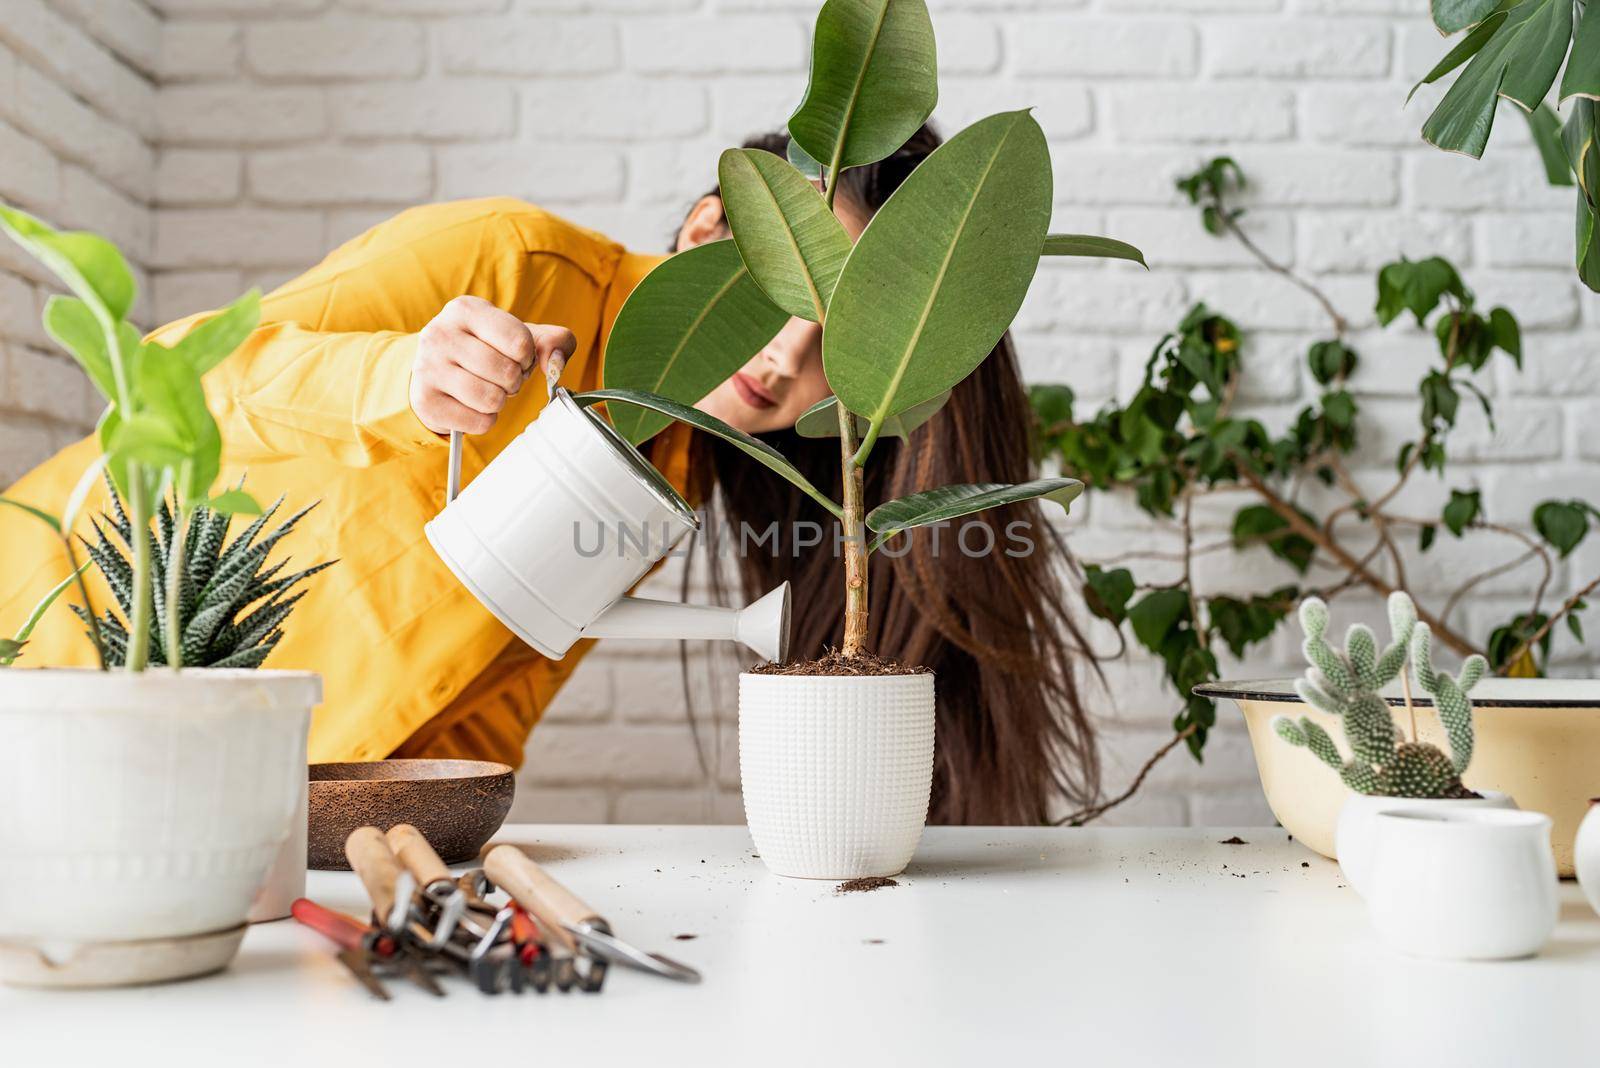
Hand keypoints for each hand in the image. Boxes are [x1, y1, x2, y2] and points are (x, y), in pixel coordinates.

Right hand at [409, 295, 574, 434]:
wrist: (433, 371)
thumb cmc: (485, 349)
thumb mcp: (518, 335)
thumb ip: (554, 341)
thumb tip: (555, 363)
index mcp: (466, 309)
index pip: (520, 341)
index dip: (528, 358)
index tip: (517, 358)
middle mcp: (440, 334)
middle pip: (507, 372)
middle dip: (514, 382)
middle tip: (501, 378)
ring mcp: (427, 368)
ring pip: (492, 399)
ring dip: (500, 401)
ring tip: (488, 390)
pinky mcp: (425, 401)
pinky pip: (478, 422)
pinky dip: (485, 420)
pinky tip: (473, 406)